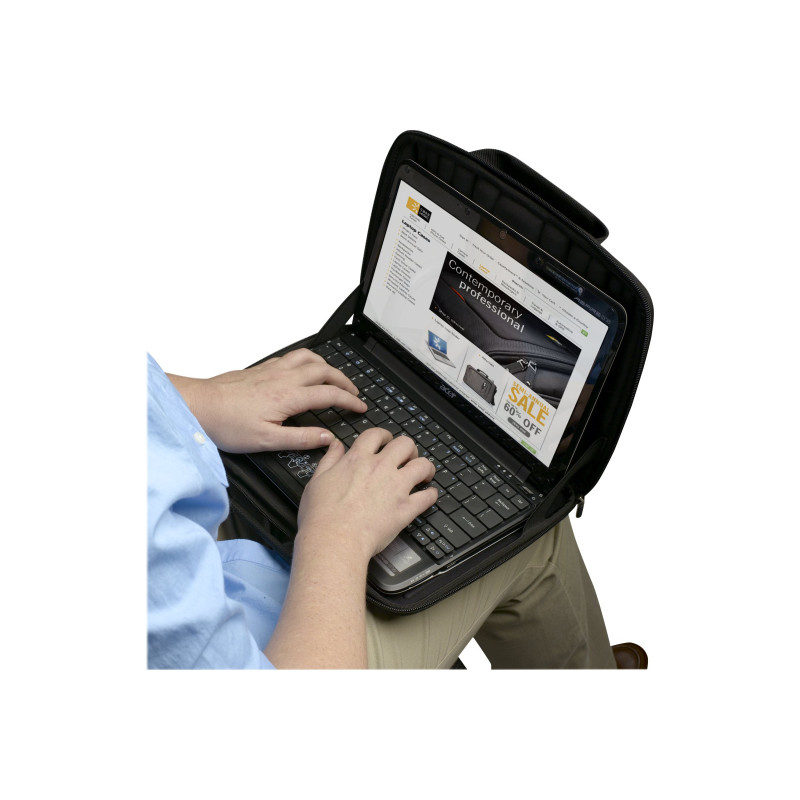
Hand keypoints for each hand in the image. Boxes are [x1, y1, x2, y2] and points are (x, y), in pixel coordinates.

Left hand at [168, 348, 366, 452]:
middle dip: (345, 380)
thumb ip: (300, 439)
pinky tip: (304, 369)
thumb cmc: (227, 424)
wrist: (200, 406)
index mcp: (289, 397)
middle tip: (354, 392)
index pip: (330, 394)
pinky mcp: (261, 368)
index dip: (350, 400)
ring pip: (310, 358)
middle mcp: (283, 378)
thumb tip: (326, 438)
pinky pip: (292, 356)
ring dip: (328, 366)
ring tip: (335, 377)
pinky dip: (307, 360)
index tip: (360, 407)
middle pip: (325, 371)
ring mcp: (272, 370)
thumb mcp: (267, 441)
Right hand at [296, 428, 437, 561]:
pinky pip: (427, 497)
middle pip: (405, 444)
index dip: (384, 435)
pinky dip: (431, 495)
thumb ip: (330, 460)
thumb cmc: (321, 516)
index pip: (376, 435)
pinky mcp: (405, 509)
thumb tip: (336, 445)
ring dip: (425, 467)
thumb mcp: (317, 480)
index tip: (386, 441)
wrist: (334, 539)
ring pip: (422, 465)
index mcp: (357, 460)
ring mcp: (396, 487)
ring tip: (424, 474)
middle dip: (409, 449)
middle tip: (407, 457)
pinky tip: (429, 495)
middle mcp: (380, 468)